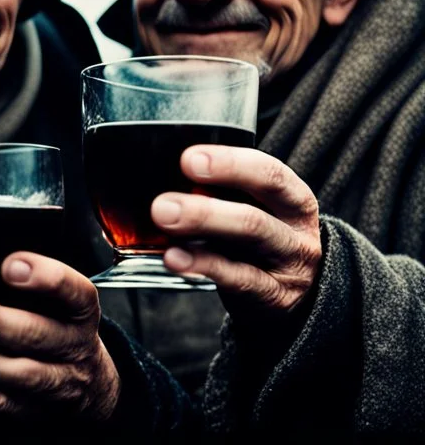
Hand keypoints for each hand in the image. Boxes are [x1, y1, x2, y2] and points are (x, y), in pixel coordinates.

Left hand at [0, 252, 119, 421]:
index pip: (73, 290)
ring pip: (21, 374)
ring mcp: (57, 381)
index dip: (45, 276)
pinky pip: (2, 402)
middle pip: (37, 333)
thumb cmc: (42, 322)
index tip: (9, 266)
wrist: (84, 382)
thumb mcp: (27, 295)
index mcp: (76, 309)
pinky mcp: (34, 411)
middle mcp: (72, 345)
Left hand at [151, 145, 320, 318]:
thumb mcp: (255, 211)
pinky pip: (237, 279)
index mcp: (293, 200)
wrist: (295, 293)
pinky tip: (173, 257)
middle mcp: (296, 232)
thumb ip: (222, 193)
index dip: (230, 164)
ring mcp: (288, 267)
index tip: (188, 159)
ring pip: (250, 240)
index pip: (270, 175)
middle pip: (255, 215)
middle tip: (161, 204)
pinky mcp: (273, 296)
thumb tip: (161, 173)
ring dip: (202, 227)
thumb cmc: (262, 241)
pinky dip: (201, 265)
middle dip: (205, 208)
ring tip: (163, 220)